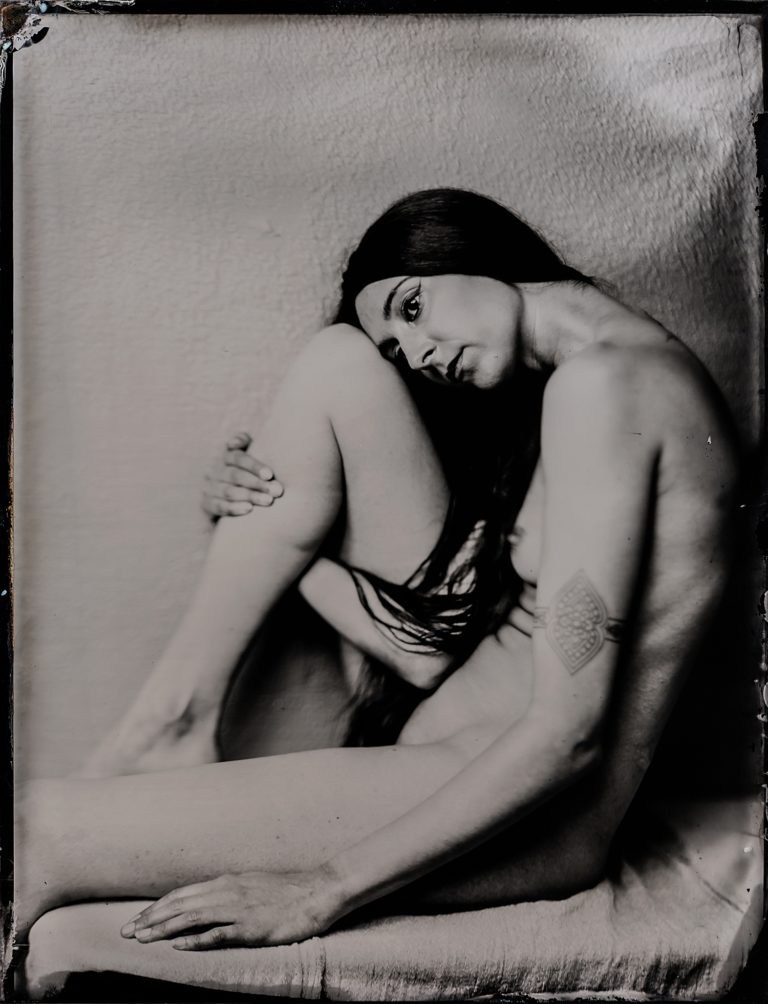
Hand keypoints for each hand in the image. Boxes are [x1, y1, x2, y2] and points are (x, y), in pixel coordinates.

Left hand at [120, 867, 344, 949]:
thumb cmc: (287, 890)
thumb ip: (229, 892)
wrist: (318, 890)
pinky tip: (178, 946)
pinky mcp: (251, 926)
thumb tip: (206, 903)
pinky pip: (218, 933)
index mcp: (227, 882)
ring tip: (142, 938)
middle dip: (151, 918)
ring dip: (164, 928)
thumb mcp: (252, 884)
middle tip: (126, 932)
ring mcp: (238, 908)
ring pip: (192, 917)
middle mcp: (228, 891)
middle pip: (180, 904)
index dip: (158, 907)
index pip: (183, 894)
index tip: (138, 919)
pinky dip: (195, 939)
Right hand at [203, 431, 283, 518]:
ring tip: (268, 500)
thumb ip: (243, 442)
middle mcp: (214, 470)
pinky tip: (249, 509)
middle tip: (276, 491)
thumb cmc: (245, 473)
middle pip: (235, 475)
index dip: (254, 465)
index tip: (270, 475)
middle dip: (257, 483)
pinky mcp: (207, 505)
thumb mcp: (245, 455)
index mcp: (225, 457)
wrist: (225, 499)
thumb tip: (234, 443)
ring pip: (229, 492)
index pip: (238, 457)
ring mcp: (209, 488)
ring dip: (250, 496)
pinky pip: (220, 507)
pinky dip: (234, 508)